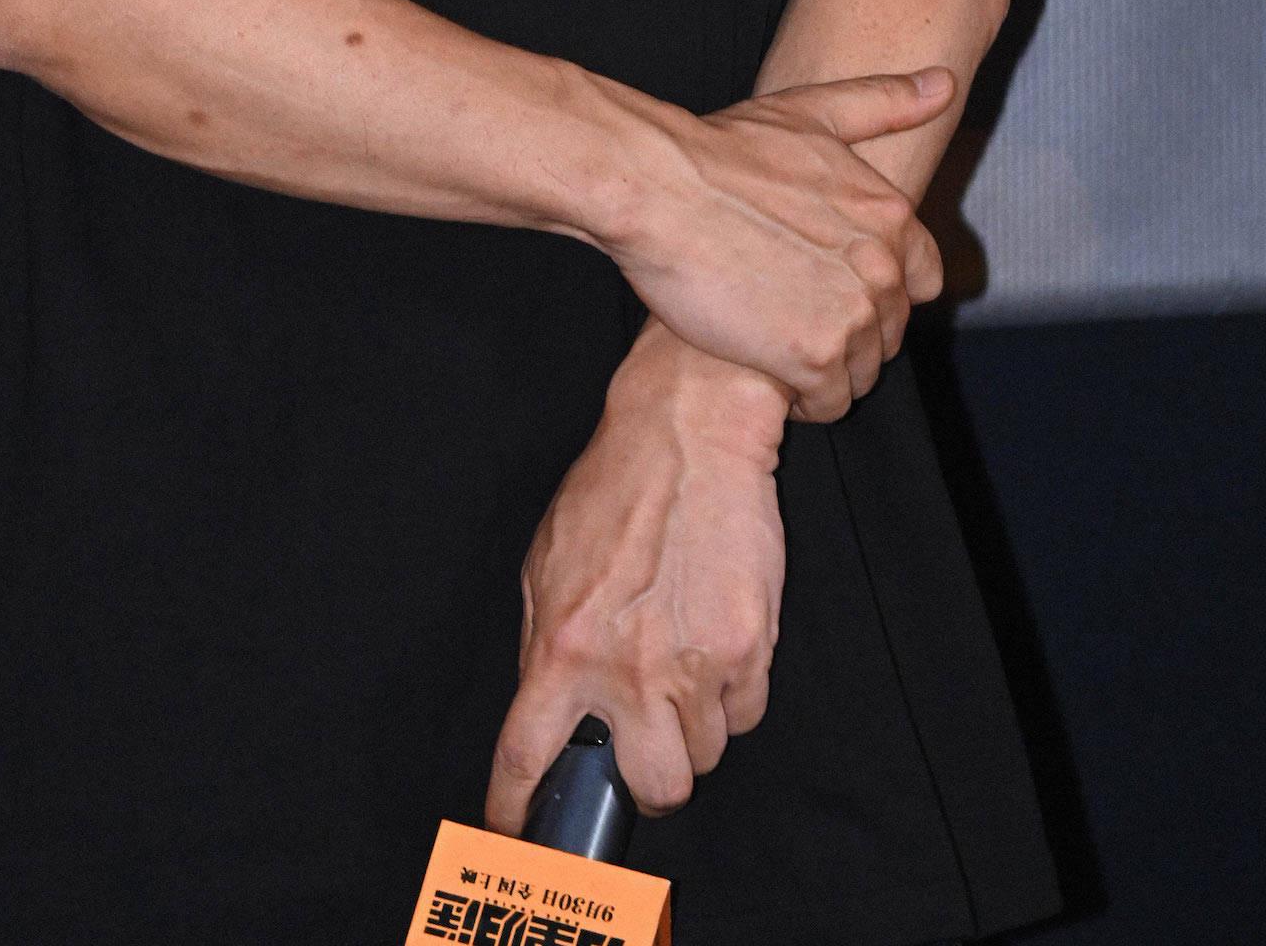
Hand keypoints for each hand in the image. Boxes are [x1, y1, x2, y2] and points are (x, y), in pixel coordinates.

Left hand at [485, 325, 786, 832]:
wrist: (689, 435)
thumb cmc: (617, 488)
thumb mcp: (547, 562)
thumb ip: (543, 641)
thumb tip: (545, 706)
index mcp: (562, 647)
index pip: (526, 756)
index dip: (518, 808)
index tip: (517, 830)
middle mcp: (627, 670)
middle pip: (652, 788)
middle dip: (648, 779)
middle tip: (643, 745)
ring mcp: (692, 664)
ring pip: (705, 752)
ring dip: (694, 725)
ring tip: (682, 663)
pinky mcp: (748, 648)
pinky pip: (747, 712)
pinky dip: (733, 692)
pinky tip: (715, 640)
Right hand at [599, 68, 951, 418]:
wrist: (658, 188)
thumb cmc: (721, 150)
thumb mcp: (809, 113)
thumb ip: (884, 103)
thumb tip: (943, 85)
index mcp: (890, 213)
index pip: (921, 281)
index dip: (878, 288)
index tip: (833, 284)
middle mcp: (883, 265)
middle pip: (889, 331)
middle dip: (848, 329)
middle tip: (791, 311)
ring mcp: (852, 313)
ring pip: (862, 371)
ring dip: (824, 366)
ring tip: (774, 338)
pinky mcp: (812, 356)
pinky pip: (829, 403)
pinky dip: (803, 399)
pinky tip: (766, 367)